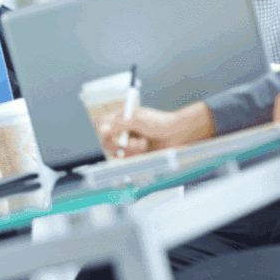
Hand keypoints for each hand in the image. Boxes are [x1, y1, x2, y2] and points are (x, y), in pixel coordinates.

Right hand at [98, 102, 215, 158]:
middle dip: (121, 143)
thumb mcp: (138, 119)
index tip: (112, 133)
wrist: (179, 135)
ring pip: (117, 153)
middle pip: (107, 142)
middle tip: (136, 141)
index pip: (102, 124)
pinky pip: (127, 161)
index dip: (103, 130)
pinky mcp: (136, 155)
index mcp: (121, 118)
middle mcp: (123, 131)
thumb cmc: (161, 123)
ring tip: (144, 144)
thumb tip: (100, 129)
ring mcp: (129, 144)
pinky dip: (136, 156)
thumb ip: (118, 124)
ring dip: (131, 150)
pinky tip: (146, 150)